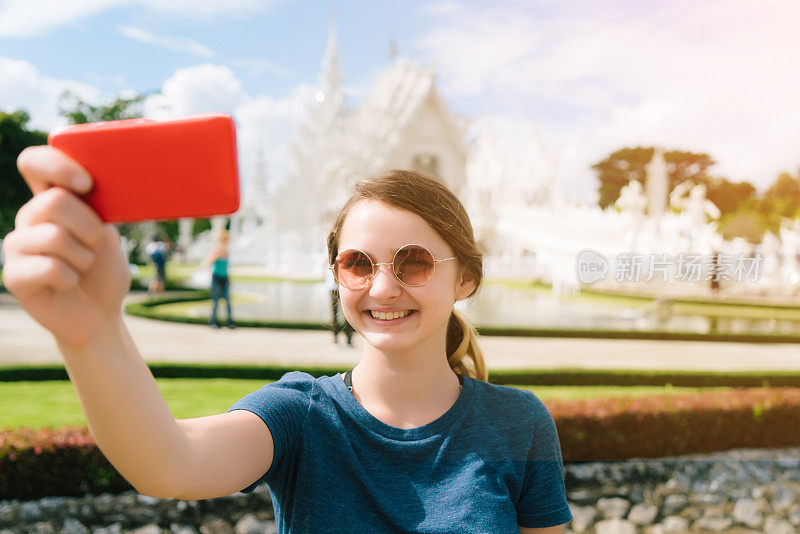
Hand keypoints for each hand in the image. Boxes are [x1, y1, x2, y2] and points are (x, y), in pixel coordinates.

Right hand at [1, 146, 130, 346]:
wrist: (101, 313)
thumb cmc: (104, 270)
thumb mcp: (107, 233)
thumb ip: (94, 208)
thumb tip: (89, 187)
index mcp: (51, 199)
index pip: (35, 162)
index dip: (57, 165)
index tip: (87, 184)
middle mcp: (29, 218)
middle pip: (55, 201)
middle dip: (89, 227)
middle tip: (95, 246)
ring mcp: (17, 246)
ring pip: (54, 236)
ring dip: (83, 257)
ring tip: (82, 268)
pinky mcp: (14, 276)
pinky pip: (50, 268)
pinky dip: (71, 278)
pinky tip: (69, 284)